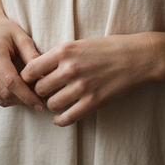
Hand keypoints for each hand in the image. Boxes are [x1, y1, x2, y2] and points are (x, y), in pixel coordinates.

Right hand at [0, 0, 43, 111]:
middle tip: (40, 101)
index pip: (11, 81)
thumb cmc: (4, 30)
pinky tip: (19, 94)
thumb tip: (46, 76)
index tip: (41, 104)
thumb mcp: (21, 37)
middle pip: (5, 92)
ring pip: (0, 97)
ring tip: (32, 97)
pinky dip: (8, 99)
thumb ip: (32, 56)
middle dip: (24, 100)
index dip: (27, 96)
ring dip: (17, 101)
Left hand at [21, 33, 157, 125]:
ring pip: (52, 104)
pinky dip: (60, 120)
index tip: (31, 81)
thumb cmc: (106, 49)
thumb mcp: (78, 44)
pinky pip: (68, 118)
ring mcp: (82, 87)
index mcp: (64, 51)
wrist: (136, 58)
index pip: (31, 69)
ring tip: (57, 101)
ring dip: (52, 105)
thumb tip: (38, 72)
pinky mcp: (93, 102)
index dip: (28, 77)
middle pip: (39, 89)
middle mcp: (70, 69)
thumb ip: (58, 57)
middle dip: (40, 92)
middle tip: (46, 92)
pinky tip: (60, 117)